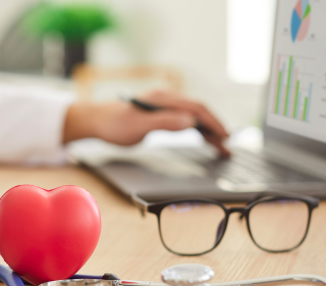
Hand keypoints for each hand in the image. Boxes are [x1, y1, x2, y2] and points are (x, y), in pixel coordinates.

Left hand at [63, 89, 229, 156]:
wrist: (97, 121)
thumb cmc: (114, 124)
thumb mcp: (139, 126)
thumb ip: (165, 122)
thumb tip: (190, 120)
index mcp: (164, 98)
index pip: (197, 108)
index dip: (213, 122)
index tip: (225, 137)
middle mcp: (167, 99)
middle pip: (199, 111)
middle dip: (215, 128)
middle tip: (228, 146)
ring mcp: (164, 106)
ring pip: (193, 116)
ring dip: (208, 130)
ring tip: (221, 146)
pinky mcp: (160, 114)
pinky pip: (185, 120)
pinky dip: (197, 129)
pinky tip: (204, 139)